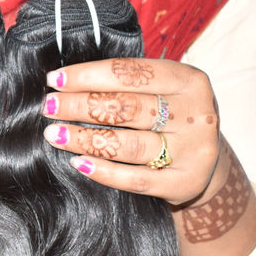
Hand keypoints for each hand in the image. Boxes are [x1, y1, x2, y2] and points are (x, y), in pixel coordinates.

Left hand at [41, 58, 223, 206]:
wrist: (207, 163)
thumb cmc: (171, 119)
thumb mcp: (162, 92)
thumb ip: (127, 85)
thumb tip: (65, 82)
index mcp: (189, 80)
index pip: (131, 73)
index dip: (88, 75)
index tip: (54, 80)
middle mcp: (196, 113)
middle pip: (127, 107)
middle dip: (80, 106)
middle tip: (48, 107)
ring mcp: (193, 150)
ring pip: (129, 144)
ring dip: (84, 139)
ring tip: (54, 134)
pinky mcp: (185, 182)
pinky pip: (137, 179)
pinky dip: (104, 171)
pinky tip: (79, 163)